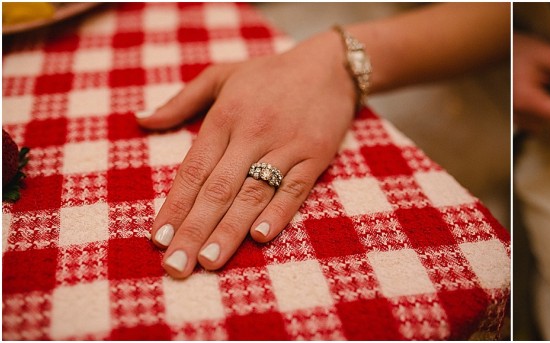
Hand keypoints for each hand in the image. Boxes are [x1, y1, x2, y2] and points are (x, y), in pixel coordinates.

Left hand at [139, 30, 355, 277]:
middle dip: (194, 230)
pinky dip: (279, 213)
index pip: (193, 170)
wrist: (331, 66)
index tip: (157, 239)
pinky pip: (295, 189)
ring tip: (209, 261)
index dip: (174, 207)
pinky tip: (260, 237)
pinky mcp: (315, 156)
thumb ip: (181, 101)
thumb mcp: (221, 76)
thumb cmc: (270, 74)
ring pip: (253, 194)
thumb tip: (141, 121)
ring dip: (230, 230)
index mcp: (225, 118)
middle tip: (175, 266)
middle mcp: (253, 134)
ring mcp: (286, 147)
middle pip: (218, 189)